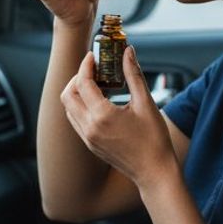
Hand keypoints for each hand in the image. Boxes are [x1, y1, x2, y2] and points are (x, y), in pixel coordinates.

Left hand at [60, 45, 174, 188]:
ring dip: (77, 93)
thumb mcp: (147, 103)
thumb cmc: (155, 139)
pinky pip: (76, 120)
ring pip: (69, 108)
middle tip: (93, 70)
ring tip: (97, 85)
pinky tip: (99, 103)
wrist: (154, 171)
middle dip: (77, 78)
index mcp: (102, 115)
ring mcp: (87, 138)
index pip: (83, 83)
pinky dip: (81, 107)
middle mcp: (89, 127)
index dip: (86, 66)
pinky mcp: (90, 144)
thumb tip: (128, 52)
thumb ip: (134, 75)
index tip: (93, 56)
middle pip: (68, 94)